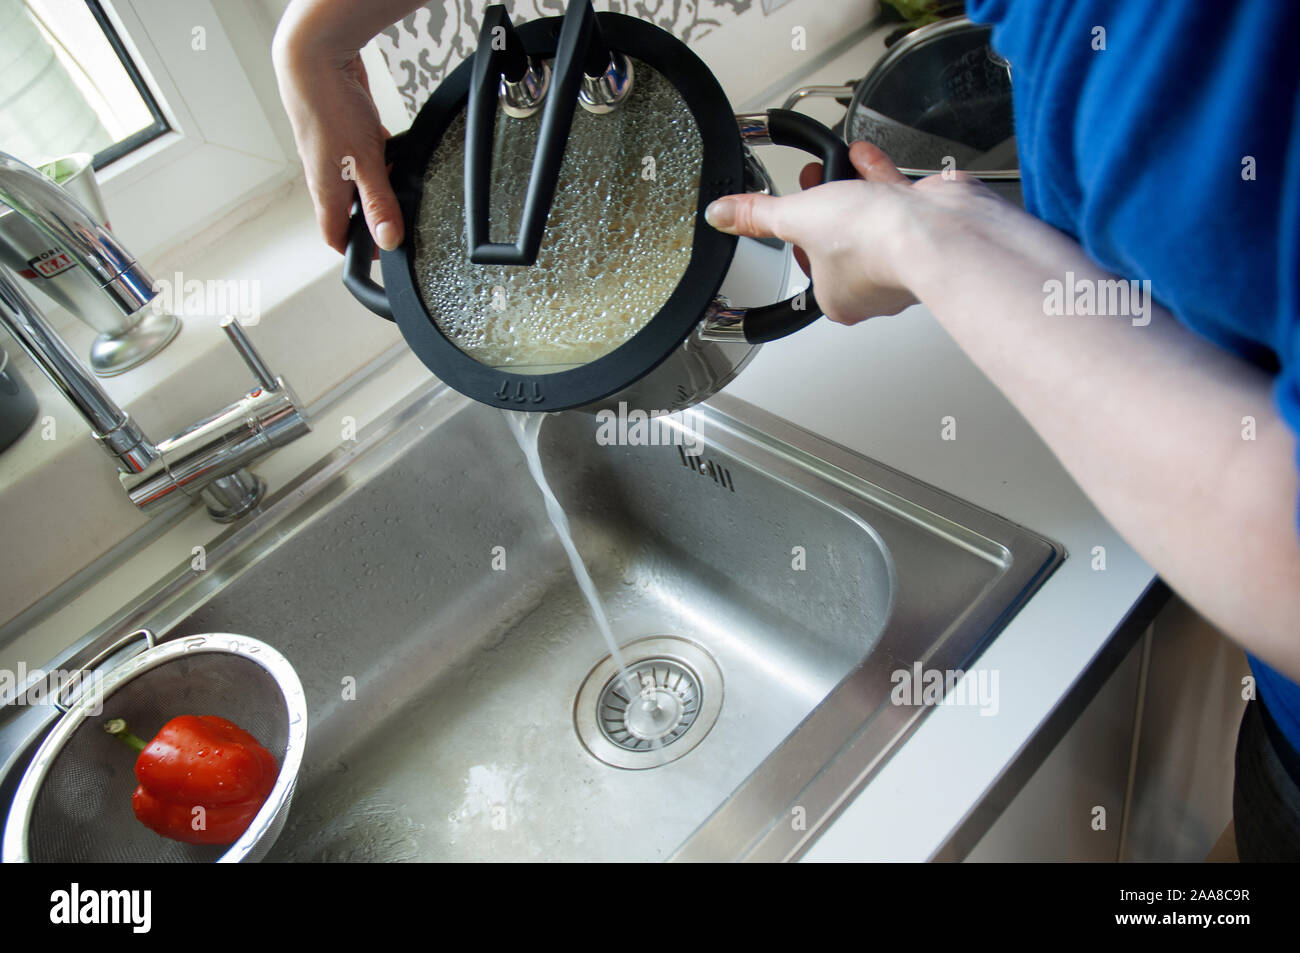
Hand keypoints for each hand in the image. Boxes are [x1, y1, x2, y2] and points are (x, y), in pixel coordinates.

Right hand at [272, 19, 401, 254]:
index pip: (334, 235)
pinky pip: (364, 156)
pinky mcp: (343, 134)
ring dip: (381, 183)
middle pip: (350, 210)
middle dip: (377, 214)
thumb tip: (388, 239)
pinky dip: (382, 158)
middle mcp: (326, 176)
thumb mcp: (365, 163)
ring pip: (359, 181)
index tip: (382, 252)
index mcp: (325, 192)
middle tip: (401, 209)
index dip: (357, 250)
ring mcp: (334, 154)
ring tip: (398, 175)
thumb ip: (379, 202)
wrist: (315, 58)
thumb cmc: (330, 108)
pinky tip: (394, 150)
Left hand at [703, 141, 1004, 323]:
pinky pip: (895, 197)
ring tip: (834, 166)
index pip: (809, 271)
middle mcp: (873, 282)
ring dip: (850, 188)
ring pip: (869, 218)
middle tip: (809, 188)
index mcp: (838, 299)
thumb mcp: (796, 219)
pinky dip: (877, 174)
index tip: (792, 222)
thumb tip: (723, 215)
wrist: (936, 229)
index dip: (799, 244)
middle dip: (824, 208)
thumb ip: (759, 216)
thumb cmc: (874, 245)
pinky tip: (863, 157)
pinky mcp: (925, 222)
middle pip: (840, 242)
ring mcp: (902, 251)